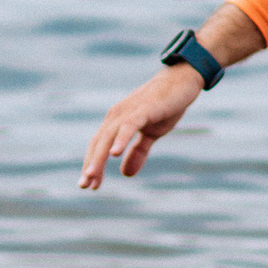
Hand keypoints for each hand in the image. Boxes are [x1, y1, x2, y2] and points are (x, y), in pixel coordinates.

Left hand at [79, 65, 203, 188]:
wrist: (182, 81)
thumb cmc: (164, 106)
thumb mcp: (151, 134)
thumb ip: (138, 152)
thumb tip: (125, 174)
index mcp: (116, 122)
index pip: (99, 146)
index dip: (94, 165)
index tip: (90, 185)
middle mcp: (117, 116)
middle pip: (99, 143)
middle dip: (91, 165)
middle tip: (85, 185)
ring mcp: (129, 112)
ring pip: (108, 137)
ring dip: (99, 157)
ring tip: (92, 175)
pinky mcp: (143, 109)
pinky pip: (129, 126)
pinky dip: (120, 139)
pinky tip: (114, 154)